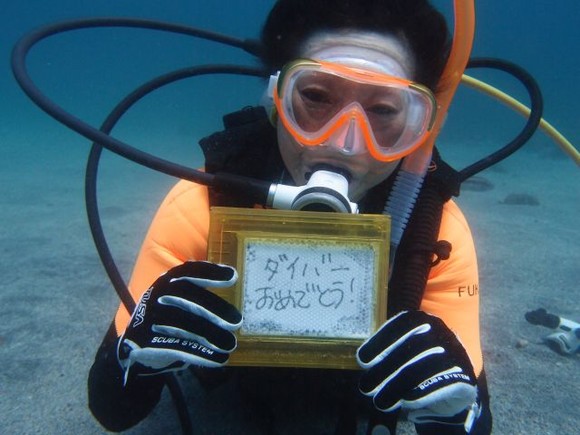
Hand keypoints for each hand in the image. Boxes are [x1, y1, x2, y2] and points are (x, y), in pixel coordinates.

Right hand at [117, 261, 241, 381]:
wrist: (136, 346)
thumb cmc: (169, 319)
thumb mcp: (178, 299)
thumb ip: (200, 294)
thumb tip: (234, 299)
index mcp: (167, 280)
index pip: (190, 271)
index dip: (211, 273)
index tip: (234, 277)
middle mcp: (157, 295)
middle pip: (188, 298)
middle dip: (214, 309)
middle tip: (237, 322)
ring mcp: (148, 318)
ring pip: (183, 325)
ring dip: (210, 335)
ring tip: (230, 344)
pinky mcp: (145, 341)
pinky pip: (177, 346)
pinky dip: (200, 352)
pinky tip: (218, 358)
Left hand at [357, 311, 479, 430]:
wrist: (455, 384)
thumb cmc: (421, 363)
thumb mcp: (405, 350)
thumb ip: (388, 351)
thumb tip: (364, 360)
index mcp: (423, 320)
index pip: (401, 325)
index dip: (381, 341)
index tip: (362, 360)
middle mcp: (441, 332)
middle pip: (409, 349)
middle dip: (384, 369)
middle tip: (366, 387)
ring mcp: (455, 353)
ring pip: (422, 369)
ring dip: (397, 386)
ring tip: (380, 401)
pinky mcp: (465, 376)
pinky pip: (440, 384)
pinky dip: (420, 394)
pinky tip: (405, 402)